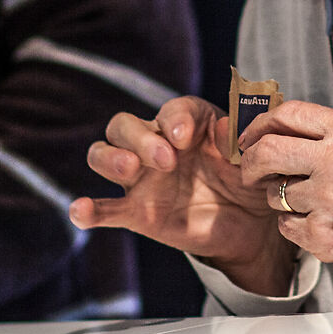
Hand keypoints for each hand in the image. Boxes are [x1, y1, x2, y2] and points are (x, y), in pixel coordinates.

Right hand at [72, 95, 294, 295]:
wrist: (250, 224)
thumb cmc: (247, 178)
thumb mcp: (252, 158)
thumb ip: (239, 140)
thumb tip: (224, 127)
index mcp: (188, 123)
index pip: (173, 109)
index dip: (175, 118)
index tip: (184, 137)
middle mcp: (157, 143)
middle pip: (125, 125)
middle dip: (139, 138)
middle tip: (165, 160)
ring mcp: (142, 178)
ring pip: (104, 154)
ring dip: (109, 159)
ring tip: (128, 171)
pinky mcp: (137, 212)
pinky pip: (107, 208)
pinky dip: (89, 209)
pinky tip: (80, 211)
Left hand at [236, 101, 332, 307]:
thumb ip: (331, 134)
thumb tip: (285, 129)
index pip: (287, 114)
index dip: (260, 124)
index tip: (251, 136)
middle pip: (267, 152)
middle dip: (250, 162)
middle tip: (250, 172)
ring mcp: (327, 201)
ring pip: (274, 194)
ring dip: (280, 198)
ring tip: (310, 203)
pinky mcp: (324, 236)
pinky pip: (287, 226)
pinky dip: (295, 226)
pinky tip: (320, 224)